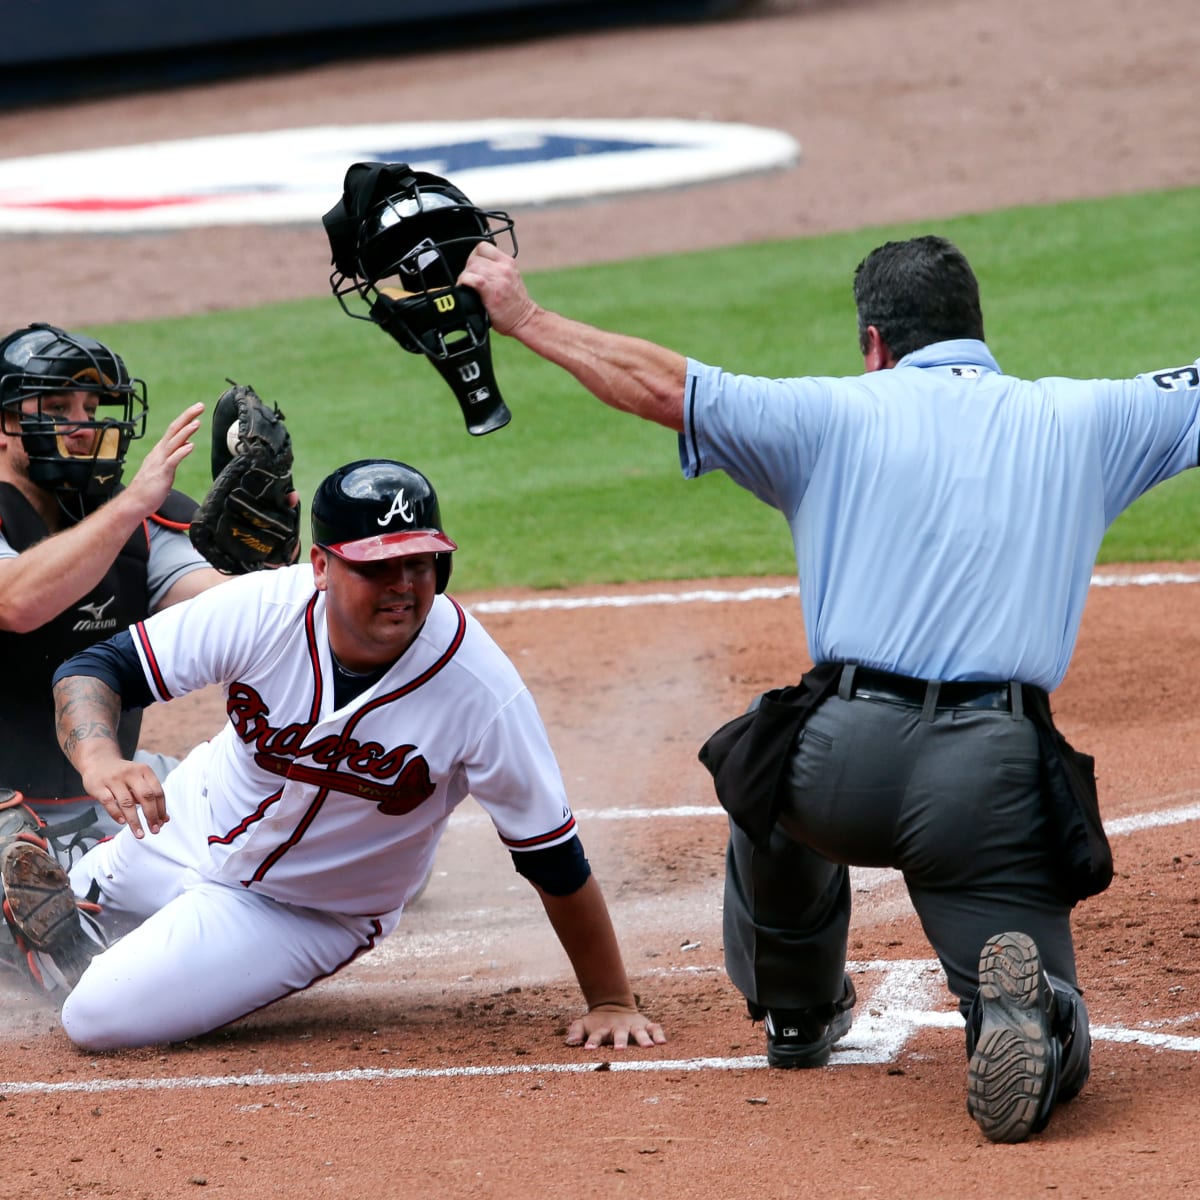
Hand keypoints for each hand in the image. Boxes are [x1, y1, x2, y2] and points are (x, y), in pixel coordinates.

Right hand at [80, 760, 168, 837]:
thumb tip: (165, 819)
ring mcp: (114, 779)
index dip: (161, 809)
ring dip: (135, 821)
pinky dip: (116, 814)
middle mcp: (131, 773)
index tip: (162, 823)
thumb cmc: (124, 775)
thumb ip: (151, 796)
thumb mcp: (139, 779)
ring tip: (140, 834)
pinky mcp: (98, 786)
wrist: (98, 761)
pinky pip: (108, 802)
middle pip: (146, 796)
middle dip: (152, 815)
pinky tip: (122, 823)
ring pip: (127, 802)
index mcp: (144, 771)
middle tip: (155, 830)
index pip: (158, 792)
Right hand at [123, 401, 203, 515]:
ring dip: (185, 431)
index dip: (186, 418)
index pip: (174, 430)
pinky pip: (172, 461)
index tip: (197, 409)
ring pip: (173, 442)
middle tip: (200, 406)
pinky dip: (181, 452)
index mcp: (161, 451)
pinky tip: (190, 446)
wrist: (135, 502)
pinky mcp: (161, 474)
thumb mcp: (166, 467)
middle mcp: (160, 453)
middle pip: (174, 430)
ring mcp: (160, 462)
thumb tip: (187, 444)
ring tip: (197, 422)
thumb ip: (175, 455)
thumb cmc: (150, 487)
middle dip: (187, 417)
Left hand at [458, 241, 539, 336]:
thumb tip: (478, 269)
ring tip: (468, 286)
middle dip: (468, 269)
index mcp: (508, 262)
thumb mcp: (511, 278)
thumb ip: (497, 270)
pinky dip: (465, 282)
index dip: (474, 256)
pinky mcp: (490, 290)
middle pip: (474, 257)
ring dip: (465, 276)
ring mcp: (498, 278)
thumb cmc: (516, 304)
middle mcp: (504, 267)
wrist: (525, 319)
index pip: (483, 246)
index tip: (474, 267)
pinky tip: (467, 289)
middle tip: (470, 280)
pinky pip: (471, 278)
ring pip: (471, 266)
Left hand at [565, 1003, 667, 1050]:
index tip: (588, 1049)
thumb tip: (570, 1042)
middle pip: (620, 1034)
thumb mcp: (584, 1024)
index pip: (596, 1036)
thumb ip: (576, 1031)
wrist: (612, 1006)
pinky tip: (662, 1043)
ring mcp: (633, 1026)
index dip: (592, 1042)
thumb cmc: (597, 1023)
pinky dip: (658, 1034)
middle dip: (620, 1041)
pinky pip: (654, 1028)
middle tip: (620, 1050)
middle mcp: (619, 1027)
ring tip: (648, 1047)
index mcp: (603, 1029)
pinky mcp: (645, 1025)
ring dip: (643, 1039)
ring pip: (639, 1032)